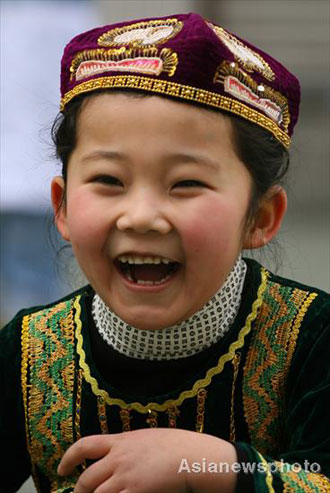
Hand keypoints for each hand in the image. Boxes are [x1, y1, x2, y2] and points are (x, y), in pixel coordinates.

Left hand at [58, 428, 236, 492]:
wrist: (191, 456)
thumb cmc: (175, 445)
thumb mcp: (146, 438)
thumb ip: (129, 445)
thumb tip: (118, 453)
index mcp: (121, 441)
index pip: (85, 445)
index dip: (69, 458)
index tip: (62, 469)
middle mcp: (118, 458)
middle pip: (87, 477)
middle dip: (78, 491)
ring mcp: (126, 476)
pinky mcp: (135, 492)